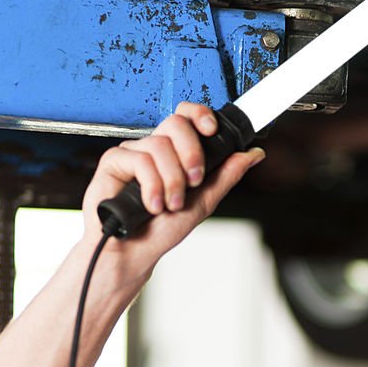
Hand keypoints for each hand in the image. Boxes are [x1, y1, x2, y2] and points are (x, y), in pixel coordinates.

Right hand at [80, 102, 264, 276]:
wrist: (136, 251)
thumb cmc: (164, 229)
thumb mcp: (205, 201)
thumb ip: (227, 174)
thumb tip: (253, 154)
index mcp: (177, 153)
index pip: (187, 117)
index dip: (200, 115)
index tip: (212, 130)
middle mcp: (156, 149)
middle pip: (176, 123)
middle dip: (192, 153)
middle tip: (194, 181)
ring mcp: (134, 153)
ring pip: (160, 145)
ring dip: (172, 180)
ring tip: (171, 203)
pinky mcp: (114, 162)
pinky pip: (139, 159)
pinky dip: (152, 185)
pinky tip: (152, 204)